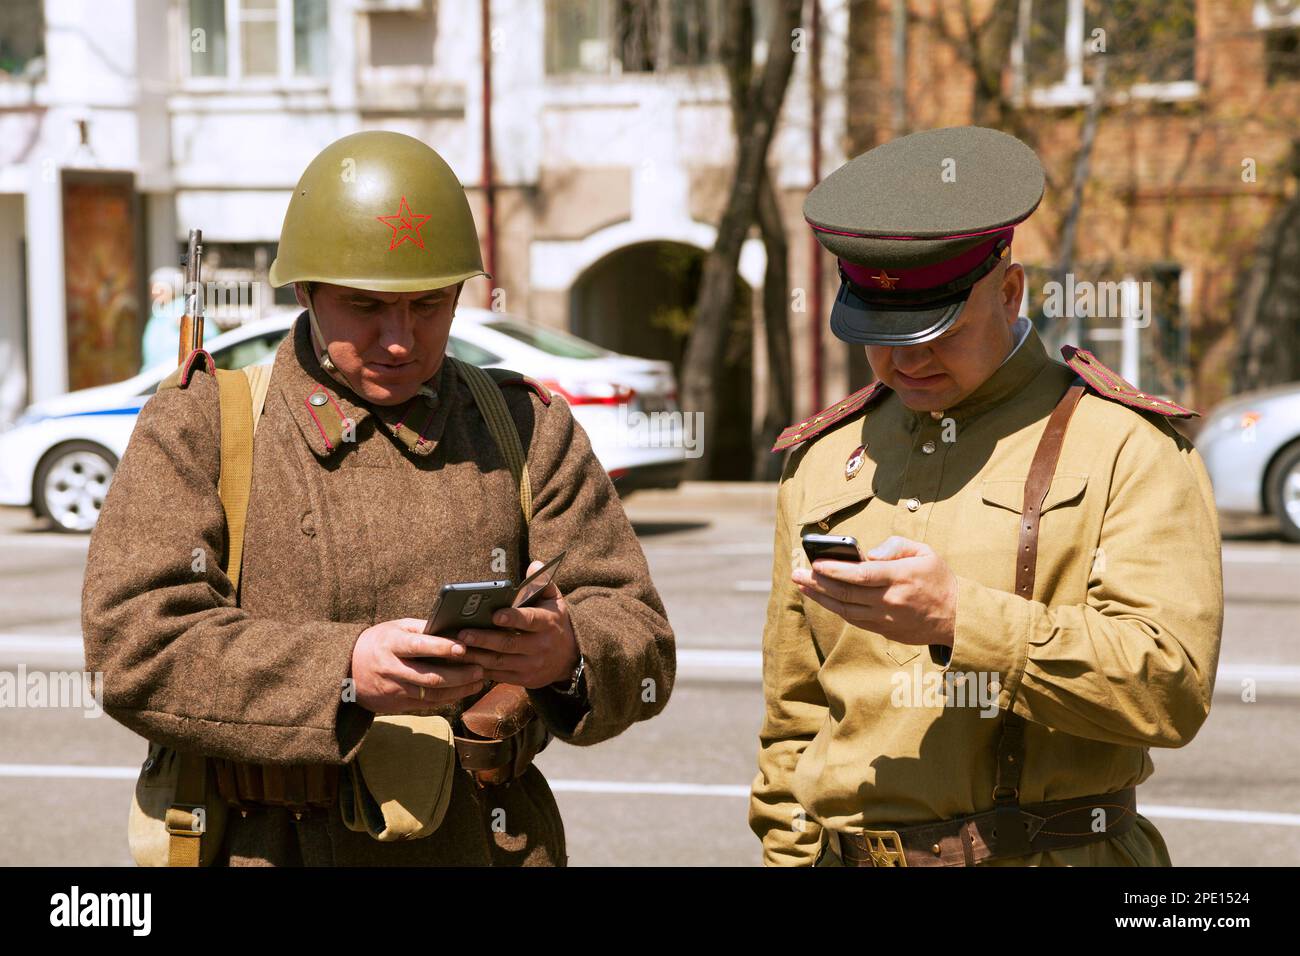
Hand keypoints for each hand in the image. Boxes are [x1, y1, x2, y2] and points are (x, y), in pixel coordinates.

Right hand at [350, 618, 484, 714]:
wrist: (348, 671)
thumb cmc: (379, 642)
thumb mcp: (395, 627)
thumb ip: (422, 628)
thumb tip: (453, 626)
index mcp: (391, 644)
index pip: (418, 646)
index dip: (441, 647)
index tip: (463, 647)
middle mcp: (392, 668)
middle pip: (430, 676)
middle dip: (459, 675)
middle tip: (480, 669)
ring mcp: (395, 689)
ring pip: (432, 694)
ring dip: (459, 689)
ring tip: (479, 681)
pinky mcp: (398, 704)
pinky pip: (428, 704)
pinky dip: (449, 698)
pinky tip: (464, 691)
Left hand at [457, 560, 580, 688]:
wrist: (569, 657)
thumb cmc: (554, 621)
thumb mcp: (554, 600)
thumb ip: (543, 581)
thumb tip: (534, 565)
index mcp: (547, 622)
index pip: (529, 620)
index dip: (512, 618)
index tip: (495, 615)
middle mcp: (540, 646)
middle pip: (508, 643)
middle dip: (484, 639)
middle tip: (462, 633)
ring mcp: (531, 665)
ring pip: (499, 661)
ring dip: (476, 656)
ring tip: (455, 648)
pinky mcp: (523, 679)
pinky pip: (498, 675)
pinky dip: (479, 669)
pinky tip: (462, 662)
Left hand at [791, 536, 956, 646]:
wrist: (958, 618)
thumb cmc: (939, 580)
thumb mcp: (925, 552)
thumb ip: (896, 546)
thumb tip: (869, 553)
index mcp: (900, 578)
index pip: (861, 574)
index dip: (835, 569)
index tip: (815, 562)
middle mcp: (890, 601)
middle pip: (846, 593)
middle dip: (817, 582)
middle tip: (796, 573)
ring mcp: (886, 619)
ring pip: (845, 609)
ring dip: (820, 597)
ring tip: (802, 585)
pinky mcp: (885, 631)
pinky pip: (854, 620)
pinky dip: (836, 608)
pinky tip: (823, 598)